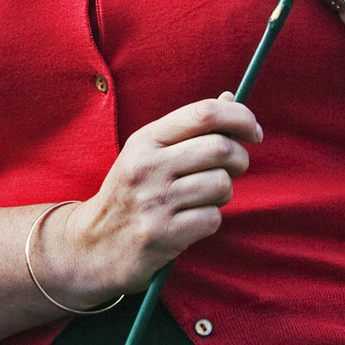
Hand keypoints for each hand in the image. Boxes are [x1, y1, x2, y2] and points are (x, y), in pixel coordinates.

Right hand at [42, 97, 264, 300]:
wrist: (91, 245)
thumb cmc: (130, 195)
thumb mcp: (147, 154)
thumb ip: (188, 128)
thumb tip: (229, 99)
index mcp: (146, 140)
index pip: (204, 114)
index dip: (239, 117)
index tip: (253, 131)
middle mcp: (148, 167)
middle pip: (220, 149)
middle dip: (239, 159)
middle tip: (233, 169)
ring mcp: (155, 202)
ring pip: (221, 185)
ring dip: (223, 193)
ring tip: (203, 199)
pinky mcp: (163, 234)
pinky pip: (212, 218)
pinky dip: (210, 219)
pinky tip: (190, 222)